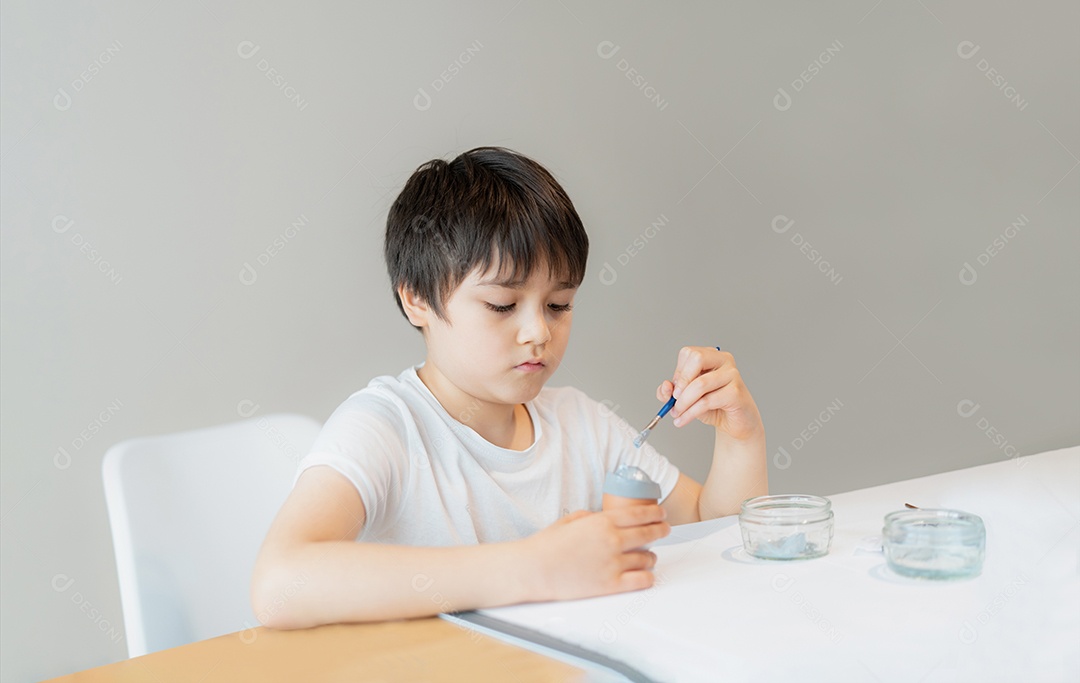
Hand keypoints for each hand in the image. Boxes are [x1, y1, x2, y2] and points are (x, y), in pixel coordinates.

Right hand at [520, 506, 669, 601]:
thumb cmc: (547, 546)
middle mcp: (612, 541)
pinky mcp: (611, 585)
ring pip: (648, 558)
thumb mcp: (570, 521)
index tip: (662, 515)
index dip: (656, 514)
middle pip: (649, 534)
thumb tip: (603, 519)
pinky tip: (645, 575)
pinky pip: (642, 581)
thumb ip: (592, 518)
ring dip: (651, 556)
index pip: (640, 515)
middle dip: (661, 530)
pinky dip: (648, 577)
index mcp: (602, 522)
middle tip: (664, 530)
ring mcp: (614, 564)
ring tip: (648, 557)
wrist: (534, 569)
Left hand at [658, 346, 763, 440]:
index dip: (678, 372)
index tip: (673, 389)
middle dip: (681, 381)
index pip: (689, 354)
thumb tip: (665, 387)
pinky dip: (691, 413)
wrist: (735, 423)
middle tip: (674, 399)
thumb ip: (671, 391)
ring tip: (677, 413)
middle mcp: (723, 360)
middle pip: (697, 358)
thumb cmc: (713, 406)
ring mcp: (732, 374)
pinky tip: (684, 419)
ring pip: (701, 384)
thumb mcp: (687, 397)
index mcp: (711, 356)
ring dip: (683, 402)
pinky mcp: (736, 392)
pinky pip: (708, 401)